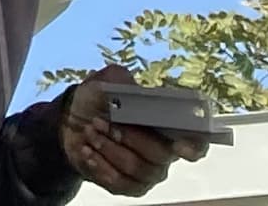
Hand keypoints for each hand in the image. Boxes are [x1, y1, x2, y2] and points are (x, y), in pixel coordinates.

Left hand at [62, 72, 203, 196]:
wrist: (71, 122)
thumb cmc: (97, 101)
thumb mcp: (104, 82)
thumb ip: (119, 80)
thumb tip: (131, 87)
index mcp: (168, 126)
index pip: (196, 142)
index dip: (195, 146)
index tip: (180, 145)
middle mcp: (164, 153)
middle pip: (160, 154)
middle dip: (128, 137)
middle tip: (100, 121)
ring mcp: (149, 173)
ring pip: (137, 167)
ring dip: (109, 148)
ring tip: (89, 131)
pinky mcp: (130, 187)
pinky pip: (120, 182)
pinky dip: (100, 165)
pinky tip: (87, 150)